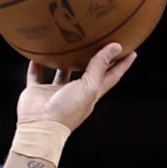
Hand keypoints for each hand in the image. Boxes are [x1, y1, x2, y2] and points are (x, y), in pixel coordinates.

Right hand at [16, 43, 136, 129]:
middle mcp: (74, 92)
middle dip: (95, 58)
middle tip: (101, 41)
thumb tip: (116, 46)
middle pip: (88, 72)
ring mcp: (55, 92)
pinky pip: (36, 74)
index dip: (122, 64)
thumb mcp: (89, 87)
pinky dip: (36, 65)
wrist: (39, 126)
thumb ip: (100, 66)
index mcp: (91, 93)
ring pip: (62, 72)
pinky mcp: (37, 91)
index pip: (111, 76)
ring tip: (68, 43)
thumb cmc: (67, 110)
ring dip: (64, 60)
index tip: (131, 50)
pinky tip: (35, 53)